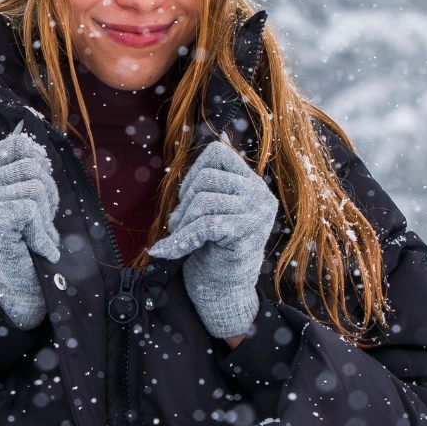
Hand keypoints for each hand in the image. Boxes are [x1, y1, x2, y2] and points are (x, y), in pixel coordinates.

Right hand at [0, 120, 60, 329]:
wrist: (16, 279)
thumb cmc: (26, 238)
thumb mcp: (26, 199)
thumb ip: (27, 172)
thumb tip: (32, 137)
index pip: (16, 143)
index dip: (39, 156)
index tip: (44, 178)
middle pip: (33, 166)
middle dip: (50, 194)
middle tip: (42, 220)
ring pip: (37, 187)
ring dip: (46, 216)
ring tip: (37, 236)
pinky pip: (33, 209)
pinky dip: (42, 232)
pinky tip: (36, 248)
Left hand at [147, 139, 277, 340]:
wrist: (225, 288)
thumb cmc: (214, 247)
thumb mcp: (215, 208)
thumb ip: (213, 181)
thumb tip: (217, 138)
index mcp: (253, 183)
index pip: (217, 154)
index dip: (192, 173)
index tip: (187, 199)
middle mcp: (260, 194)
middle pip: (206, 179)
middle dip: (183, 203)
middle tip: (179, 225)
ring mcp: (257, 213)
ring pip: (203, 202)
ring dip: (182, 223)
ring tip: (179, 238)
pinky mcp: (247, 233)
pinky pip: (204, 225)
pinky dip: (179, 240)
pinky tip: (166, 252)